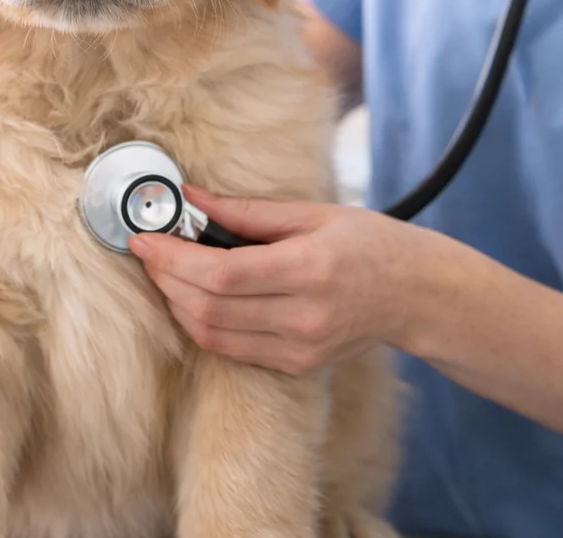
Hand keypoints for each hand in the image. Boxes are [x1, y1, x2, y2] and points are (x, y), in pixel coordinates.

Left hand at [127, 186, 437, 373]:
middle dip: (166, 279)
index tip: (144, 237)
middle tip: (148, 249)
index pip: (221, 274)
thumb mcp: (315, 213)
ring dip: (178, 302)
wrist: (418, 296)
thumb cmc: (372, 244)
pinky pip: (231, 349)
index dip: (173, 259)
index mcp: (310, 269)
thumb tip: (190, 197)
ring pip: (212, 335)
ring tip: (166, 270)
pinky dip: (202, 322)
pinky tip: (196, 295)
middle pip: (208, 308)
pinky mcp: (296, 365)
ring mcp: (299, 348)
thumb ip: (247, 211)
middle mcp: (303, 316)